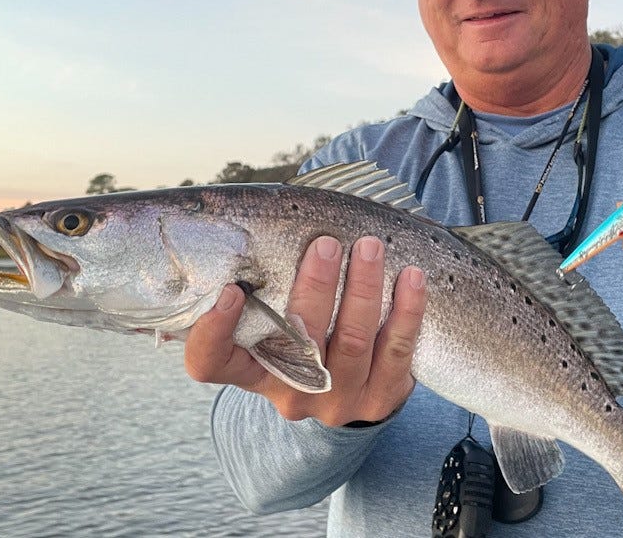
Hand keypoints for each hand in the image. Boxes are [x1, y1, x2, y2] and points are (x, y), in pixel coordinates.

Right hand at [182, 236, 427, 426]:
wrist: (353, 393)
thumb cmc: (304, 339)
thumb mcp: (276, 324)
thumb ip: (264, 288)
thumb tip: (263, 221)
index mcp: (252, 371)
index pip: (211, 362)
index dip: (214, 332)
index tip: (230, 290)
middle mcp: (290, 392)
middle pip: (297, 341)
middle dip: (316, 287)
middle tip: (327, 244)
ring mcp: (336, 401)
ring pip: (352, 341)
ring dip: (363, 289)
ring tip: (371, 248)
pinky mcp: (379, 400)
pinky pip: (396, 351)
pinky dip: (406, 311)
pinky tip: (411, 278)